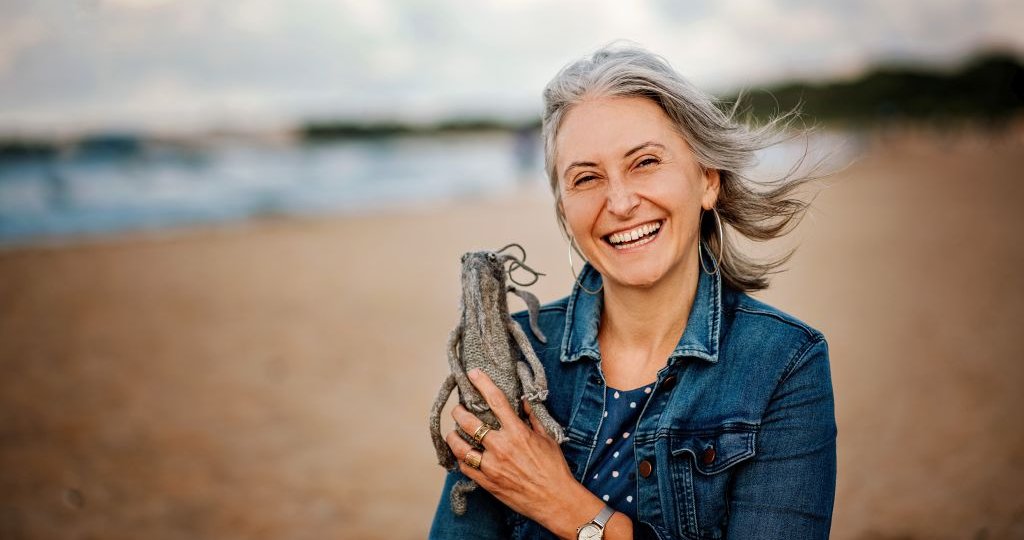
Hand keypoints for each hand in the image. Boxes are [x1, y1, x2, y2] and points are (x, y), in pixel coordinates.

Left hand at [445, 368, 596, 536]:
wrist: (555, 500)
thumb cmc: (554, 469)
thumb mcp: (547, 438)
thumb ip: (533, 417)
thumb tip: (524, 400)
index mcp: (517, 432)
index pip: (496, 401)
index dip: (483, 384)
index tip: (473, 374)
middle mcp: (501, 447)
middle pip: (469, 423)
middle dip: (459, 412)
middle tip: (458, 409)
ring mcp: (491, 466)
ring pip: (460, 447)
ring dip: (453, 437)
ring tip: (454, 432)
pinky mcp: (487, 482)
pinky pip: (465, 467)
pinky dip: (461, 459)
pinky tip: (463, 454)